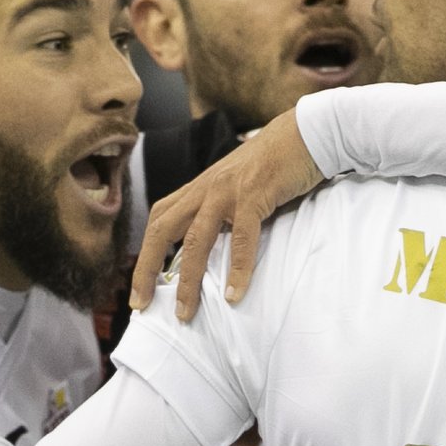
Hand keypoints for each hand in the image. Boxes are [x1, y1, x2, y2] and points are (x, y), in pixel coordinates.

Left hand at [131, 109, 325, 319]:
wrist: (306, 133)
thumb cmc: (276, 168)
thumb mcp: (240, 191)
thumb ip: (224, 217)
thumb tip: (216, 257)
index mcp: (200, 189)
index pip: (159, 222)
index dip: (144, 257)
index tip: (139, 292)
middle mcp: (205, 188)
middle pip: (162, 230)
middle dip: (147, 270)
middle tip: (142, 306)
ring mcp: (227, 190)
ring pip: (196, 239)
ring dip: (188, 280)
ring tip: (186, 313)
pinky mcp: (254, 193)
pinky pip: (241, 236)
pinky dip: (237, 267)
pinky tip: (233, 294)